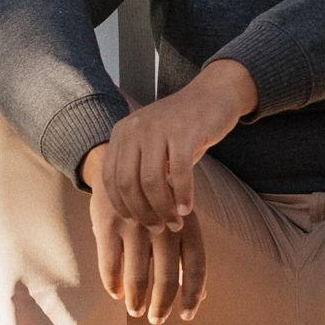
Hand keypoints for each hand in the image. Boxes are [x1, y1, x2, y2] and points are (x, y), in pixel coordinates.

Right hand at [85, 149, 206, 322]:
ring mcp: (134, 224)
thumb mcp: (178, 220)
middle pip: (166, 276)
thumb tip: (202, 296)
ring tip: (136, 310)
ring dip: (137, 299)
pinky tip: (116, 293)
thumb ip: (188, 255)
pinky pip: (110, 264)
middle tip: (157, 320)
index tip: (188, 315)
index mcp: (187, 223)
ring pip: (136, 276)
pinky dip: (112, 284)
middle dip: (162, 304)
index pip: (196, 265)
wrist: (123, 164)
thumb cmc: (159, 202)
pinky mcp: (107, 224)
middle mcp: (164, 224)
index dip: (194, 294)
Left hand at [89, 60, 256, 229]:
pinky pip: (179, 173)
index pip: (111, 179)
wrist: (214, 95)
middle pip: (128, 183)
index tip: (136, 223)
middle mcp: (134, 129)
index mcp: (122, 133)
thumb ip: (141, 170)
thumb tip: (135, 213)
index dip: (122, 206)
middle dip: (142, 212)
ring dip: (163, 209)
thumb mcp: (154, 145)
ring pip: (151, 181)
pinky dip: (183, 195)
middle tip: (158, 228)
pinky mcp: (183, 131)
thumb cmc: (184, 128)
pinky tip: (188, 208)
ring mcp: (158, 129)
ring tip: (175, 223)